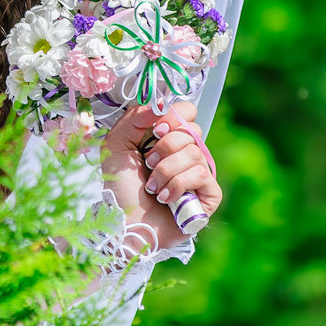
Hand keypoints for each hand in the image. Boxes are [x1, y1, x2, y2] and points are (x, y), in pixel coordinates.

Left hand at [100, 102, 221, 250]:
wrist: (124, 222)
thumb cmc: (120, 187)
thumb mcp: (117, 144)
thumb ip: (134, 118)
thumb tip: (161, 103)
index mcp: (167, 138)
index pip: (187, 111)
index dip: (173, 116)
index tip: (155, 130)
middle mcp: (186, 153)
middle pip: (191, 130)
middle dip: (164, 147)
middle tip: (148, 164)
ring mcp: (200, 173)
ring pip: (194, 153)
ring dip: (165, 171)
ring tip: (152, 187)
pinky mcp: (209, 194)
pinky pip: (202, 174)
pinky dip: (177, 185)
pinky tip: (165, 199)